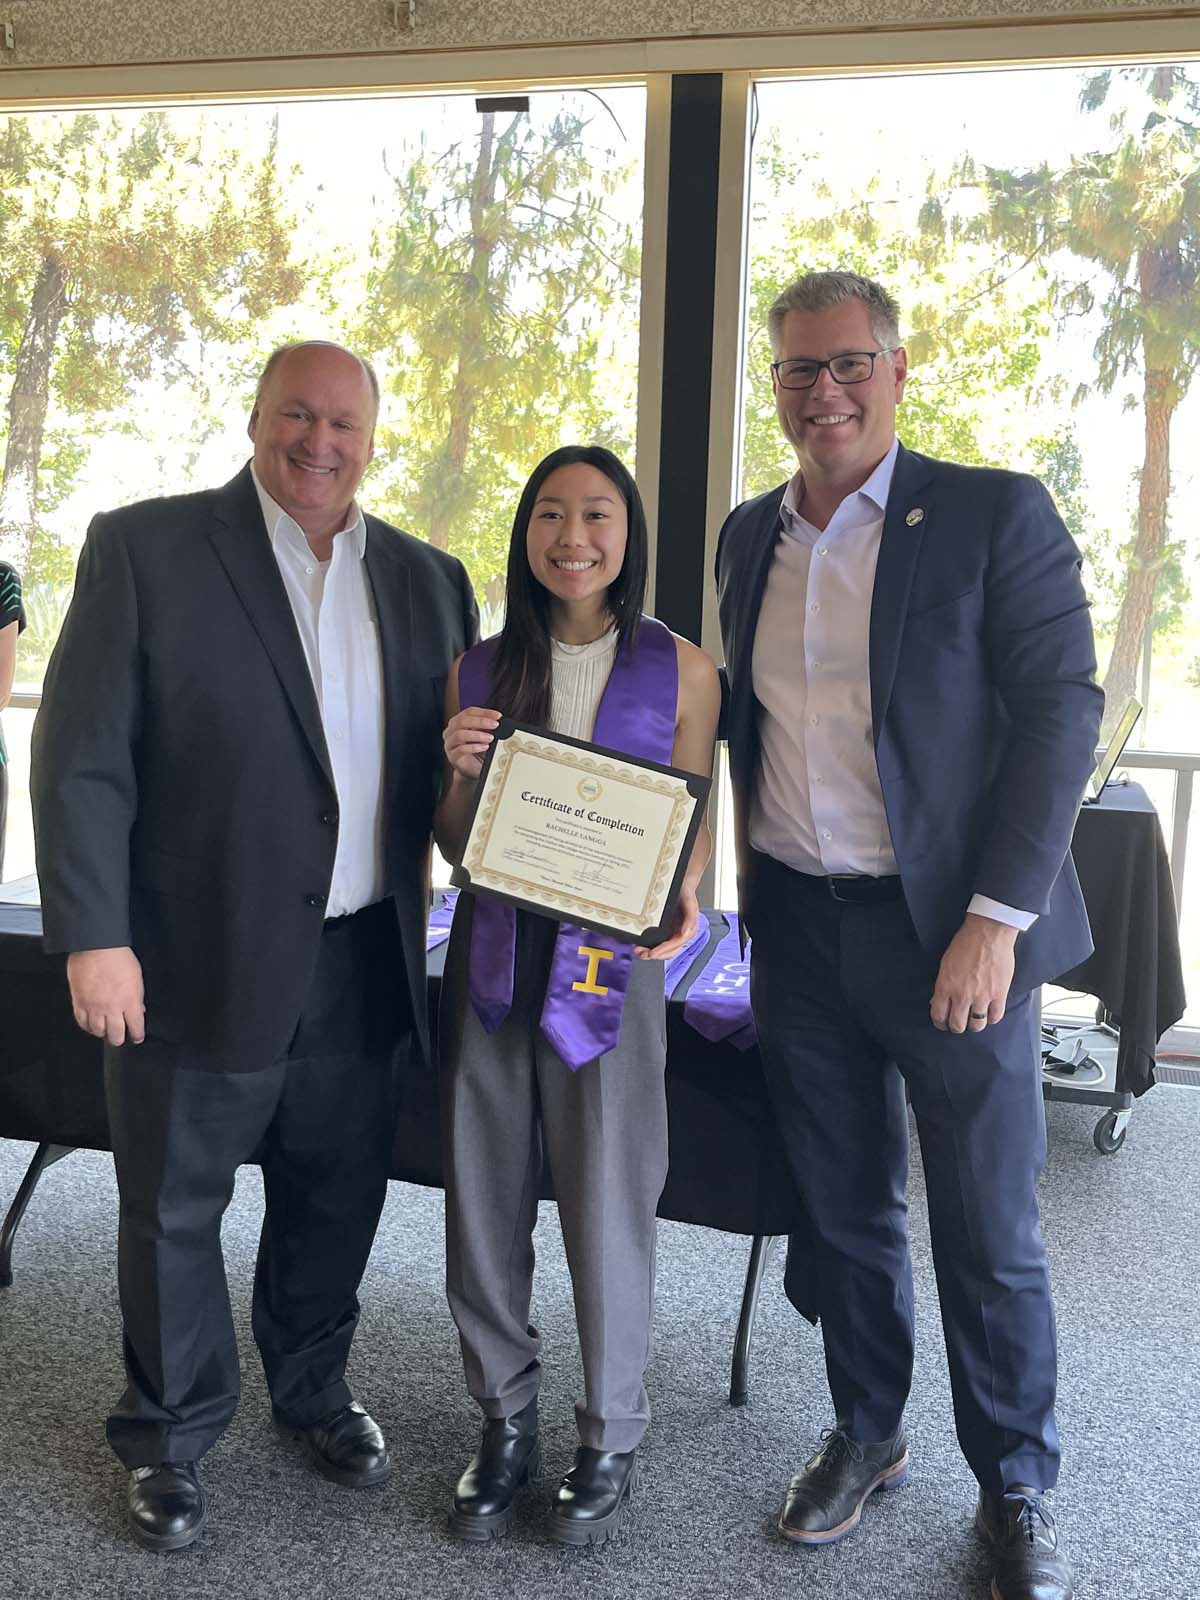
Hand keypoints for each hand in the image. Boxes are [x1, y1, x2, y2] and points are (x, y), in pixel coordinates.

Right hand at [66, 946, 145, 1045]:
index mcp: (129, 1001)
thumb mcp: (137, 977)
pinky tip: (91, 1024)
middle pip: (116, 1035)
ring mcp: (94, 1007)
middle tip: (120, 1037)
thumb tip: (138, 1010)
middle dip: (119, 1038)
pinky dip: (87, 1026)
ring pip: (98, 1031)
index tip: (137, 1037)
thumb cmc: (118, 957)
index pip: (136, 1027)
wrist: (95, 947)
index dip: (137, 1035)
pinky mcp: (79, 1003)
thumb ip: (137, 997)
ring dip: (103, 1033)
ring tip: (105, 1030)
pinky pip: (82, 1022)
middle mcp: (112, 1008)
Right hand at [443, 706, 500, 781]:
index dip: (484, 712)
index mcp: (457, 722)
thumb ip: (488, 727)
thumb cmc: (478, 751)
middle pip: (462, 721)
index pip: (469, 712)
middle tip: (495, 725)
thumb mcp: (484, 736)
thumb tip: (497, 721)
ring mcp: (450, 744)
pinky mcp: (452, 757)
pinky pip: (461, 750)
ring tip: (491, 738)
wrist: (473, 770)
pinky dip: (474, 747)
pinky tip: (484, 747)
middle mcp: (451, 732)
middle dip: (481, 721)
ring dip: (477, 735)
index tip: (498, 716)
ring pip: (459, 734)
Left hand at [634, 884, 699, 960]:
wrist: (681, 884)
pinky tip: (640, 944)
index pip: (675, 945)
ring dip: (649, 953)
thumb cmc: (686, 893)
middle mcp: (679, 934)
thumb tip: (685, 934)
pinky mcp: (664, 930)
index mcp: (687, 931)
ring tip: (638, 951)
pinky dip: (648, 945)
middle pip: (667, 951)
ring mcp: (671, 933)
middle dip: (654, 955)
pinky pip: (656, 942)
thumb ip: (691, 918)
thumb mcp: (690, 902)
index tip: (652, 953)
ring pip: (661, 949)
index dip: (663, 950)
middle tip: (642, 953)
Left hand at [930, 914, 1016, 1033]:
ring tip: (974, 1020)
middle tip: (958, 1023)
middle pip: (957, 1025)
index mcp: (945, 986)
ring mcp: (982, 996)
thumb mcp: (945, 964)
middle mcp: (962, 995)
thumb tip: (938, 1002)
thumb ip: (942, 985)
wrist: (988, 933)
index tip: (943, 1024)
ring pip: (976, 1025)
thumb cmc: (965, 943)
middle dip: (956, 1027)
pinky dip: (991, 1018)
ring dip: (974, 1025)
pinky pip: (995, 1017)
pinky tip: (989, 1013)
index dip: (940, 1023)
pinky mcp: (999, 994)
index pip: (939, 1016)